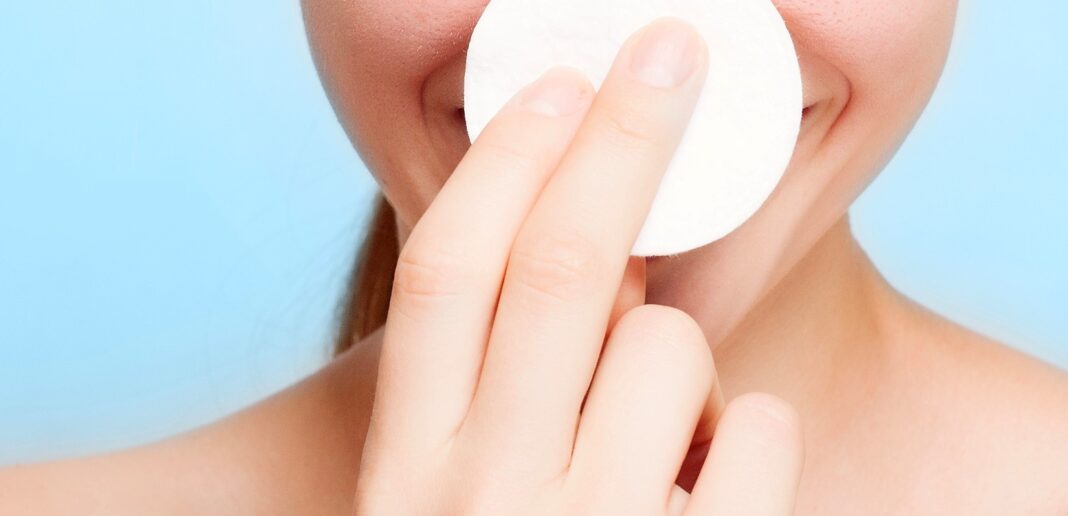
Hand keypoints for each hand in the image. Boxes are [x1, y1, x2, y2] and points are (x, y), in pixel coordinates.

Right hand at [353, 18, 802, 515]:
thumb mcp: (444, 502)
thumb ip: (481, 392)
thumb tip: (580, 255)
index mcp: (405, 471)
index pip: (444, 274)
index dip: (500, 164)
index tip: (554, 89)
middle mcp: (481, 501)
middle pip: (562, 266)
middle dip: (621, 138)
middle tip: (666, 55)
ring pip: (669, 344)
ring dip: (676, 353)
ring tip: (651, 427)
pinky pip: (755, 428)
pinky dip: (744, 427)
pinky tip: (702, 478)